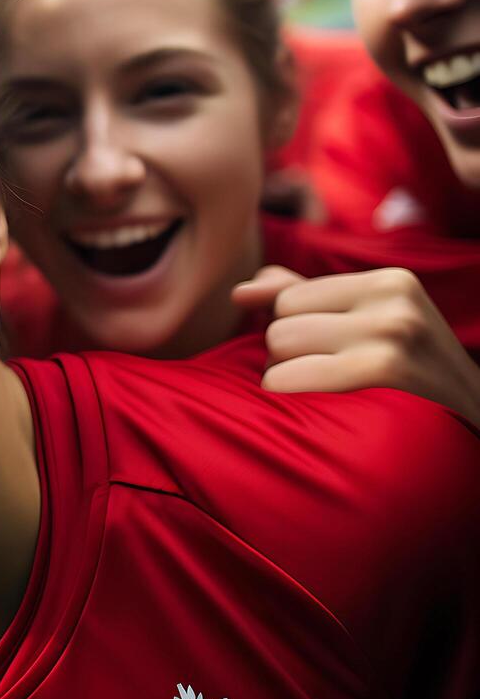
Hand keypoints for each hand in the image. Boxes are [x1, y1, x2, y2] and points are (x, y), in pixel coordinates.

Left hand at [232, 265, 479, 428]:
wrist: (473, 418)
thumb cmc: (405, 372)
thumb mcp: (363, 325)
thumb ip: (301, 297)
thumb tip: (241, 291)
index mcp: (389, 281)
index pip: (287, 297)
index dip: (295, 331)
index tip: (330, 354)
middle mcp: (393, 299)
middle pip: (281, 321)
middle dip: (287, 353)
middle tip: (328, 377)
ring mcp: (391, 331)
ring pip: (279, 345)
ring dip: (285, 374)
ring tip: (325, 388)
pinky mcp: (384, 368)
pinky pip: (289, 376)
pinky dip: (286, 390)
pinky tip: (312, 402)